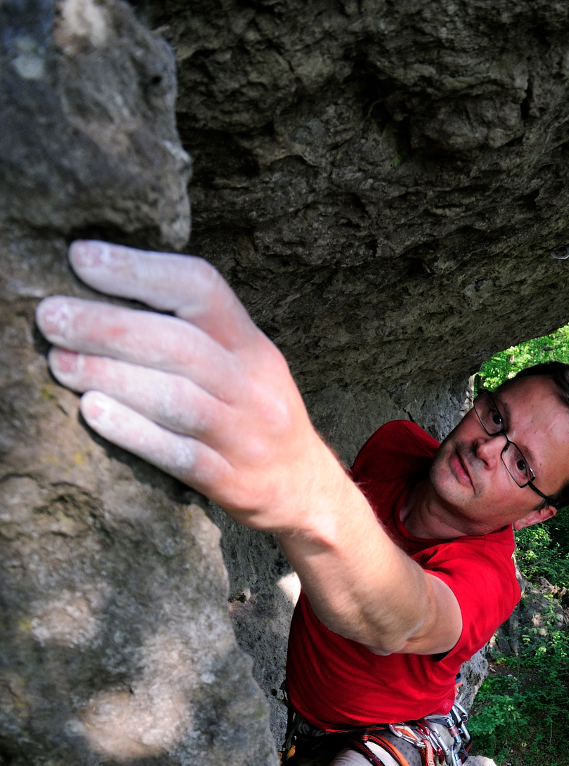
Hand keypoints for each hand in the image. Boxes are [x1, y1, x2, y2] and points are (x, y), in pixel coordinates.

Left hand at [36, 241, 339, 531]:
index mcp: (253, 345)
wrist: (304, 490)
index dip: (140, 270)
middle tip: (51, 317)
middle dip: (108, 326)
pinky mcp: (231, 482)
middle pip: (180, 345)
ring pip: (177, 400)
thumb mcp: (245, 362)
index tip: (81, 259)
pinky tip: (93, 412)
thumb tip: (104, 292)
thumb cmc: (254, 415)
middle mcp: (254, 386)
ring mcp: (245, 437)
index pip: (201, 289)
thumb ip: (195, 331)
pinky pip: (179, 455)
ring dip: (112, 377)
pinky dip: (134, 431)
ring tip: (59, 363)